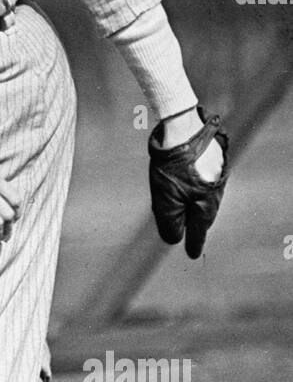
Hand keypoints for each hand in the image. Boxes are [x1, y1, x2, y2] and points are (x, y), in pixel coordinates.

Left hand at [148, 109, 228, 258]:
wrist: (183, 127)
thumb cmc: (173, 165)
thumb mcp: (165, 199)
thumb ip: (170, 223)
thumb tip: (174, 239)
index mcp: (206, 205)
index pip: (198, 231)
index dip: (193, 243)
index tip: (193, 255)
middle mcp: (216, 193)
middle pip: (203, 215)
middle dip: (194, 224)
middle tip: (189, 235)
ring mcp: (217, 177)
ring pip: (204, 198)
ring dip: (193, 205)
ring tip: (183, 209)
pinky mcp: (214, 162)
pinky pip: (204, 182)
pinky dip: (195, 188)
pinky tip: (187, 184)